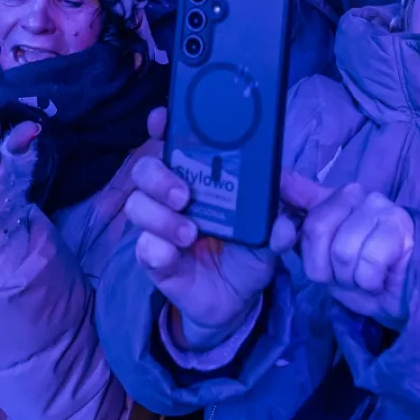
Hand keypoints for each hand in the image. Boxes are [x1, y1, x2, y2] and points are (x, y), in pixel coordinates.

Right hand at [127, 108, 278, 347]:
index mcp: (200, 176)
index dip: (162, 125)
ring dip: (159, 217)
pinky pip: (142, 247)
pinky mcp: (154, 257)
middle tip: (185, 196)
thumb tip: (282, 225)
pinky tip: (172, 255)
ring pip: (136, 204)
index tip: (161, 121)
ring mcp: (159, 225)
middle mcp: (172, 194)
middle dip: (159, 177)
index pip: (173, 141)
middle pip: (145, 169)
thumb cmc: (249, 252)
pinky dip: (155, 249)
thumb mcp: (269, 237)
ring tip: (190, 233)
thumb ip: (277, 228)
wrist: (236, 299)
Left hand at [281, 172, 414, 328]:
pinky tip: (381, 278)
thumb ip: (299, 236)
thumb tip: (280, 217)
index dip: (280, 208)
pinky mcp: (399, 223)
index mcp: (329, 197)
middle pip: (316, 229)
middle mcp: (352, 193)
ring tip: (365, 276)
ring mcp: (377, 204)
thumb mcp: (321, 263)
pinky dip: (369, 281)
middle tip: (346, 275)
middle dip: (325, 268)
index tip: (279, 234)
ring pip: (342, 250)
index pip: (292, 186)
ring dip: (350, 278)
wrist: (406, 298)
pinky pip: (368, 261)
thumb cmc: (362, 278)